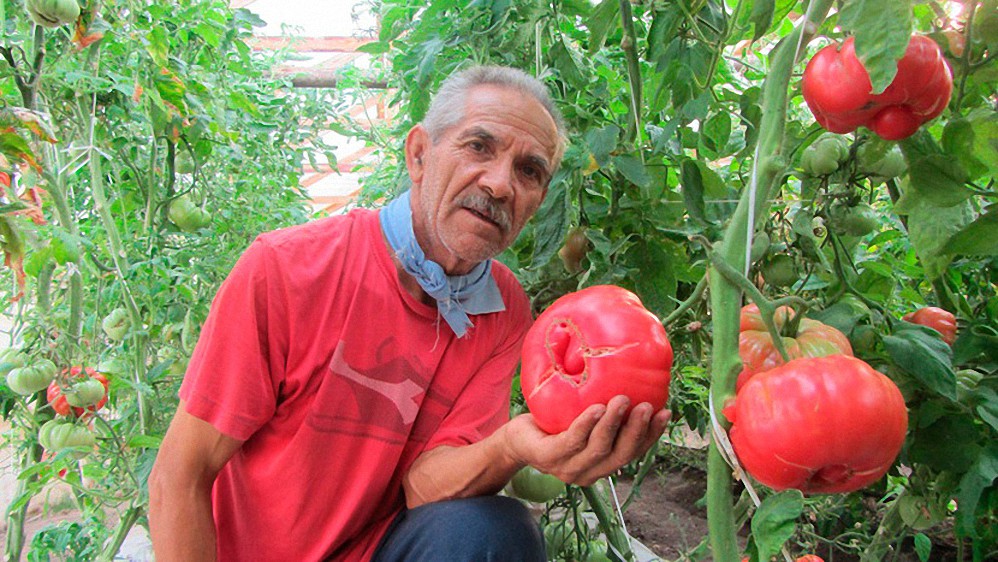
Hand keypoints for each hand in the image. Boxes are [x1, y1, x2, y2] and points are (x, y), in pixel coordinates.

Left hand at [502, 395, 669, 485]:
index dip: (652, 435)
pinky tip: (596, 408)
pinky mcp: (549, 458)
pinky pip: (572, 441)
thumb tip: (631, 379)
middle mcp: (589, 472)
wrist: (516, 437)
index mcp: (602, 465)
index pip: (633, 453)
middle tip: (646, 406)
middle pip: (621, 455)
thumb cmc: (554, 425)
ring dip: (613, 424)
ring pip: (599, 448)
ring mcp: (568, 468)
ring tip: (621, 400)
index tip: (666, 412)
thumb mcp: (583, 418)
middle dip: (637, 431)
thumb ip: (605, 411)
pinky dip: (587, 424)